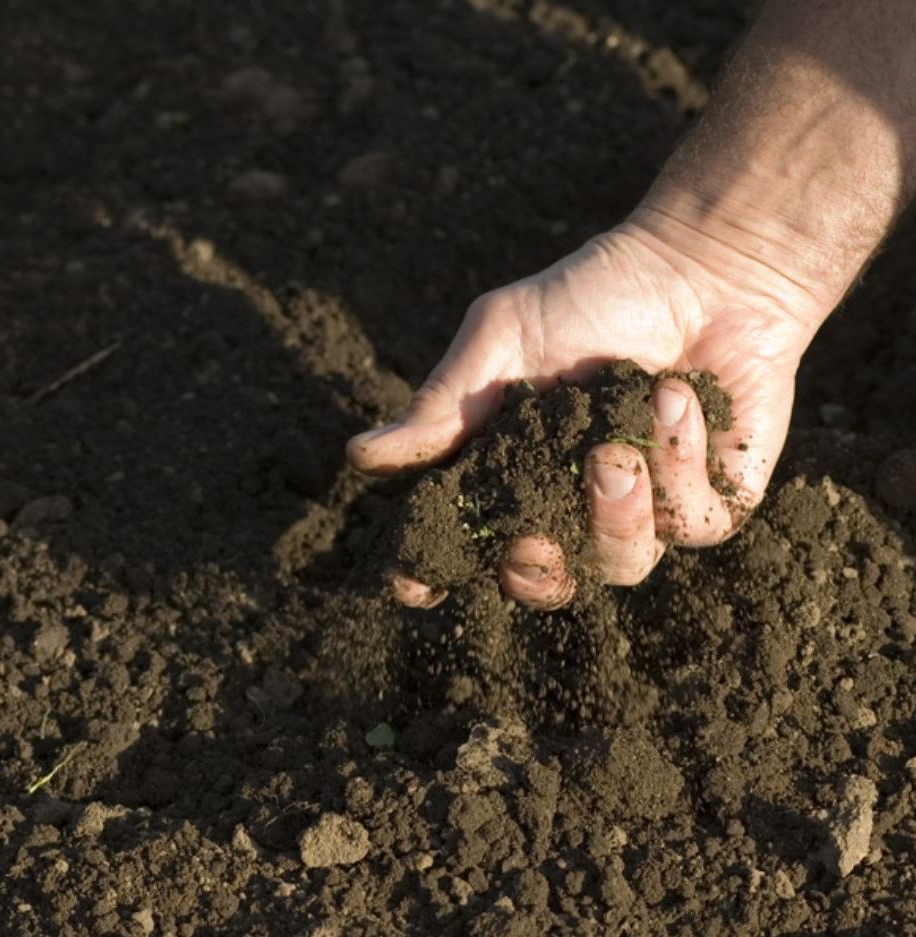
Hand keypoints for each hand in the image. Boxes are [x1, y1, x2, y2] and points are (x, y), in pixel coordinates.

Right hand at [347, 210, 826, 609]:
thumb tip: (361, 457)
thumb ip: (445, 403)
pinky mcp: (710, 503)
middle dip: (537, 562)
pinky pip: (693, 525)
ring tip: (617, 445)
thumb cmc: (593, 295)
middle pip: (541, 581)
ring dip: (616, 509)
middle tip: (537, 527)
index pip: (468, 544)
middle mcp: (574, 503)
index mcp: (515, 471)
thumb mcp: (504, 339)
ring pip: (620, 565)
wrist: (701, 267)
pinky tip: (677, 400)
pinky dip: (681, 463)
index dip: (437, 571)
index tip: (417, 579)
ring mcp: (645, 509)